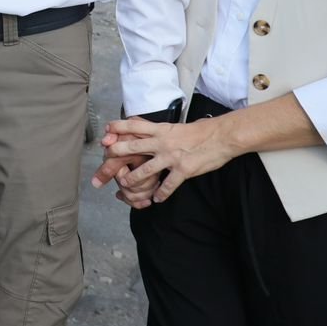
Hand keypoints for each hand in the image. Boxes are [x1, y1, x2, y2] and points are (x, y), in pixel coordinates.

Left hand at [90, 116, 237, 206]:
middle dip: (115, 155)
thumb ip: (159, 131)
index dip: (117, 127)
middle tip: (105, 164)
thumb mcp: (175, 127)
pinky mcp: (183, 170)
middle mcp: (162, 142)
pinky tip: (157, 199)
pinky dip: (161, 194)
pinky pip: (167, 185)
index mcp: (160, 130)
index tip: (105, 131)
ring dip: (133, 180)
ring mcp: (171, 157)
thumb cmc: (200, 132)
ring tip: (126, 185)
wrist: (221, 137)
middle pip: (131, 147)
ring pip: (145, 170)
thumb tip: (145, 130)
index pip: (133, 125)